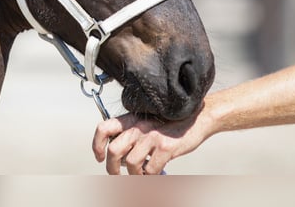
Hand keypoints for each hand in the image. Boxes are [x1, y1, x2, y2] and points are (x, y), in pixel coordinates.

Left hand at [92, 111, 208, 174]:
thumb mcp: (147, 123)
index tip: (100, 157)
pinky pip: (149, 170)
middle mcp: (138, 126)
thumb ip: (132, 135)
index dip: (97, 145)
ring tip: (141, 174)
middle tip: (116, 175)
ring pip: (130, 163)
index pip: (104, 128)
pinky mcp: (165, 148)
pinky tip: (154, 172)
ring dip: (134, 175)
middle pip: (114, 150)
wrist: (197, 118)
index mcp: (131, 119)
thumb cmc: (171, 123)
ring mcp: (152, 137)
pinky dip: (150, 176)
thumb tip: (119, 158)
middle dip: (112, 168)